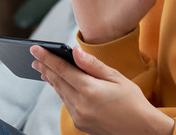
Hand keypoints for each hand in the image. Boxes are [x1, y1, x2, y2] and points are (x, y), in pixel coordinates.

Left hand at [31, 45, 173, 134]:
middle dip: (45, 68)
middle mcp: (81, 105)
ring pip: (60, 94)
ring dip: (52, 81)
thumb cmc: (133, 101)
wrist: (141, 130)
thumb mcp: (117, 78)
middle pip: (57, 82)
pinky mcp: (80, 124)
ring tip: (44, 70)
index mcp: (90, 90)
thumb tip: (75, 52)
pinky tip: (61, 86)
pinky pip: (67, 104)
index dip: (47, 58)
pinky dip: (62, 93)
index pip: (62, 70)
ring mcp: (79, 117)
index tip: (35, 49)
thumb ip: (93, 65)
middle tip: (34, 58)